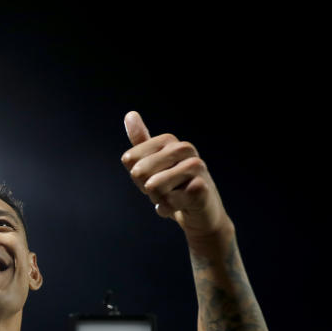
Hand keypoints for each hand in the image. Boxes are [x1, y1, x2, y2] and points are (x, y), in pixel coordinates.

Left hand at [121, 111, 230, 239]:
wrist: (201, 215)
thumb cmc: (174, 189)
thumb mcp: (153, 165)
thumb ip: (141, 142)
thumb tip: (130, 114)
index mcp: (169, 141)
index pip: (130, 159)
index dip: (137, 177)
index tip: (155, 178)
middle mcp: (184, 148)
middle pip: (139, 171)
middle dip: (146, 189)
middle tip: (165, 190)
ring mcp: (196, 166)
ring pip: (153, 186)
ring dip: (158, 199)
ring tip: (173, 197)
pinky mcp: (201, 187)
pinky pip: (167, 200)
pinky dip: (168, 209)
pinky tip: (181, 207)